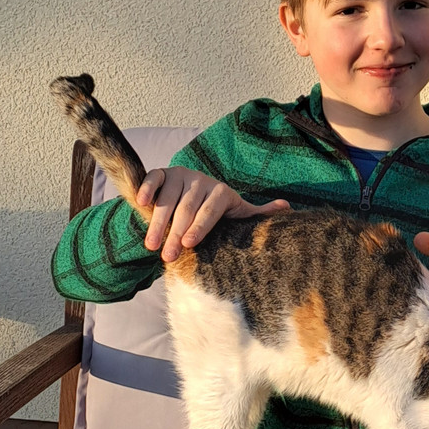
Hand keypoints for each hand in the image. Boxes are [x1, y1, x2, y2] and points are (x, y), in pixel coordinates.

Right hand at [137, 167, 289, 262]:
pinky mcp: (163, 172)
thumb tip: (287, 207)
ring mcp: (180, 175)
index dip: (200, 226)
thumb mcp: (237, 211)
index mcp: (221, 192)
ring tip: (151, 245)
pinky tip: (141, 203)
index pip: (210, 210)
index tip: (190, 244)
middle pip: (186, 208)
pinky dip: (147, 188)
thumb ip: (257, 213)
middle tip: (168, 256)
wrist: (194, 190)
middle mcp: (200, 181)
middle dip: (175, 233)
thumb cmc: (217, 209)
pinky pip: (153, 178)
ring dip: (157, 222)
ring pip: (167, 199)